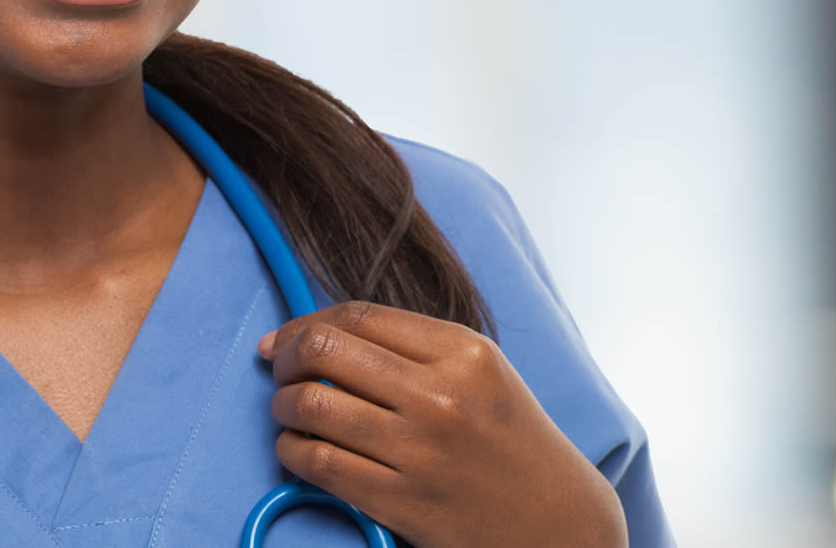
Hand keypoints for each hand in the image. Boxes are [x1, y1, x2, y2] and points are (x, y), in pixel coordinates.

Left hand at [257, 301, 625, 547]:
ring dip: (283, 406)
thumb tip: (320, 332)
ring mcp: (420, 450)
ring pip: (312, 406)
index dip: (305, 323)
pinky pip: (319, 464)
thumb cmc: (509, 438)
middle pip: (324, 352)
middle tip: (280, 372)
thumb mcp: (481, 370)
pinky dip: (292, 452)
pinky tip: (299, 450)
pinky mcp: (403, 501)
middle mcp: (440, 395)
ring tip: (289, 413)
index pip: (356, 316)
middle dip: (285, 359)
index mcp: (462, 352)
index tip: (283, 339)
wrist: (555, 519)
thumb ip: (412, 344)